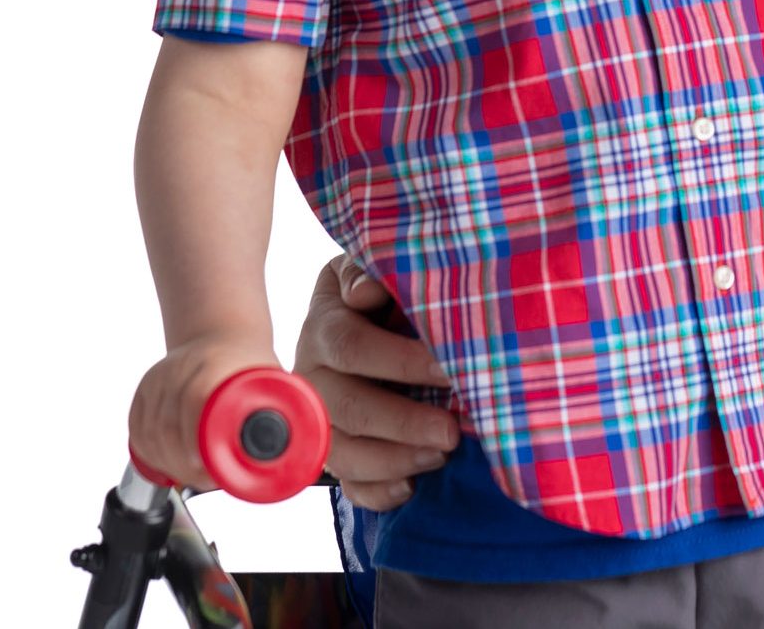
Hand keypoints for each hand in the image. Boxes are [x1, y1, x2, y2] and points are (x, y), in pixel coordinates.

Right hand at [128, 329, 277, 490]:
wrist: (222, 334)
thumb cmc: (249, 360)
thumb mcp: (271, 381)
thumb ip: (277, 413)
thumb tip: (283, 452)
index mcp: (212, 363)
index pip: (194, 404)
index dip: (197, 443)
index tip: (210, 471)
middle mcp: (178, 368)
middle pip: (167, 427)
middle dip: (184, 464)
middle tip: (206, 480)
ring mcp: (157, 379)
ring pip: (149, 433)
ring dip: (168, 463)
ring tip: (191, 475)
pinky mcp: (144, 390)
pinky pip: (138, 429)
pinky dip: (150, 453)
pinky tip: (166, 464)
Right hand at [293, 255, 459, 509]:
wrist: (359, 321)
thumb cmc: (381, 295)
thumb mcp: (374, 272)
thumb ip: (371, 274)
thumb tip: (366, 291)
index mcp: (325, 326)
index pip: (352, 345)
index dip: (400, 360)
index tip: (450, 369)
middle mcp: (311, 374)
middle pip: (348, 406)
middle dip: (403, 421)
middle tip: (453, 431)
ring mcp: (315, 417)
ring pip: (342, 451)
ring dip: (394, 459)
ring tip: (442, 457)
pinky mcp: (327, 450)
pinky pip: (344, 482)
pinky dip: (377, 491)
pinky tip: (410, 488)